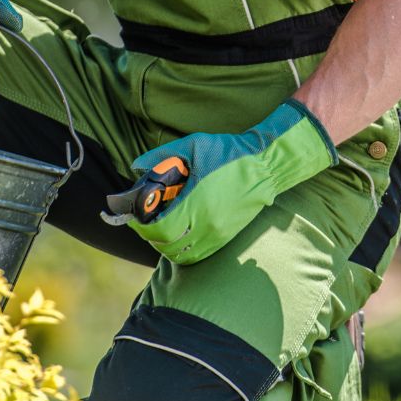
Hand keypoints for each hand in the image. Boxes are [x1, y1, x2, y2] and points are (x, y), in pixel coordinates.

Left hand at [117, 99, 336, 263]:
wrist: (265, 165)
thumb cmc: (229, 153)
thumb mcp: (193, 146)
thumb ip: (162, 157)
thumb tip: (137, 167)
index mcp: (197, 203)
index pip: (160, 229)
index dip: (143, 227)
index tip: (135, 217)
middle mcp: (207, 224)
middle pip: (167, 246)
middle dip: (150, 236)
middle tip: (144, 223)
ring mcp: (218, 234)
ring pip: (182, 255)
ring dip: (165, 246)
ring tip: (161, 229)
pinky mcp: (226, 237)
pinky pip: (198, 254)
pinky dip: (182, 250)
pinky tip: (179, 233)